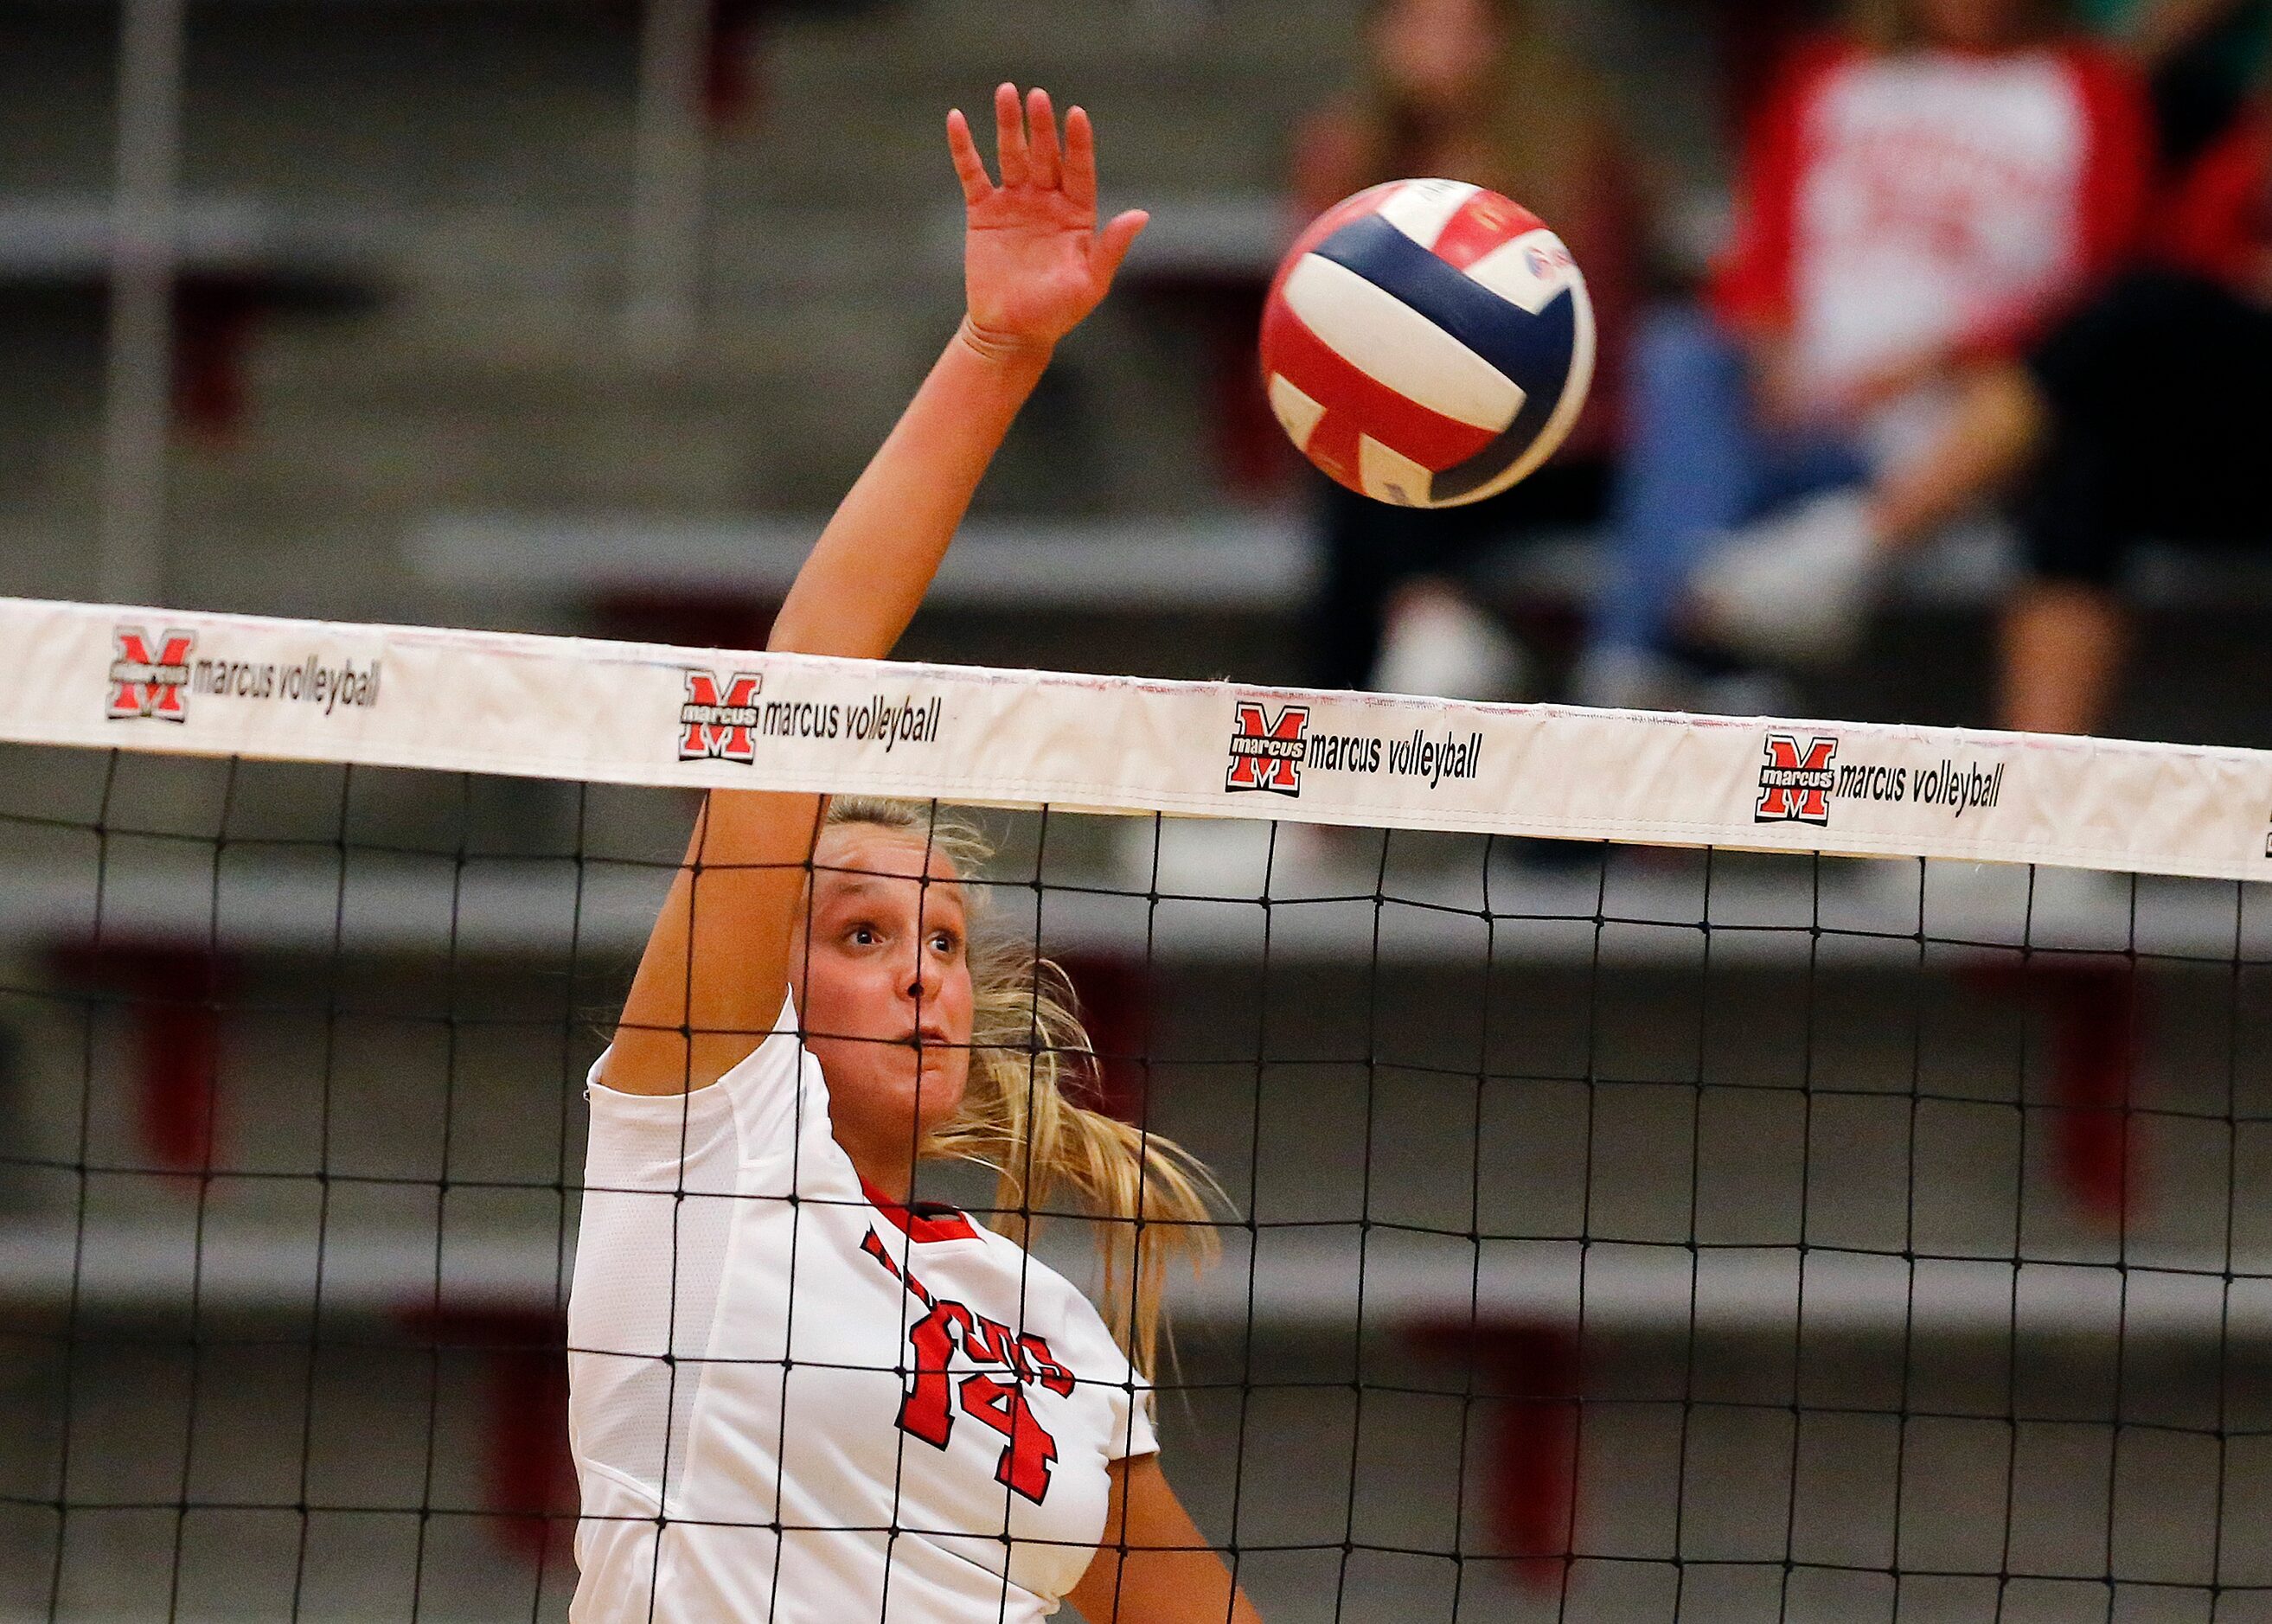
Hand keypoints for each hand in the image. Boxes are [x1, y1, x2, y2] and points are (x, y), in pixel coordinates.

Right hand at [947, 84, 1147, 357]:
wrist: (1011, 332)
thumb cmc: (1057, 312)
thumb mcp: (1090, 282)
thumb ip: (1112, 247)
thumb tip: (1141, 215)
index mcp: (1077, 214)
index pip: (1080, 169)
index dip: (1078, 143)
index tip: (1076, 115)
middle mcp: (1047, 201)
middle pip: (1045, 155)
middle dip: (1041, 126)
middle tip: (1038, 96)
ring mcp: (1015, 203)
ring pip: (1011, 154)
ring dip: (1008, 124)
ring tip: (1006, 92)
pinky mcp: (983, 211)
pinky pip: (972, 173)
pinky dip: (964, 147)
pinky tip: (957, 118)